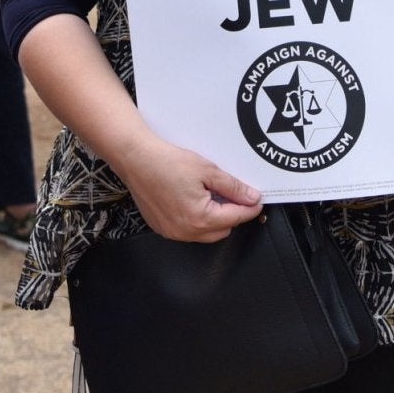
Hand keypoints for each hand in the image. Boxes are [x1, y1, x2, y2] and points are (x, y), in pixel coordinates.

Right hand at [115, 133, 262, 242]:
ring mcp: (172, 232)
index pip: (236, 218)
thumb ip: (233, 188)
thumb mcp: (208, 171)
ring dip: (214, 219)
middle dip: (232, 214)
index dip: (250, 208)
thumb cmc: (167, 163)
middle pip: (222, 230)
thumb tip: (251, 198)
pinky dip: (196, 219)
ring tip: (212, 194)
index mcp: (200, 219)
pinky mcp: (162, 228)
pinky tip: (193, 199)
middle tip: (233, 194)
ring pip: (205, 233)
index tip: (257, 200)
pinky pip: (188, 231)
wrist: (135, 159)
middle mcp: (185, 232)